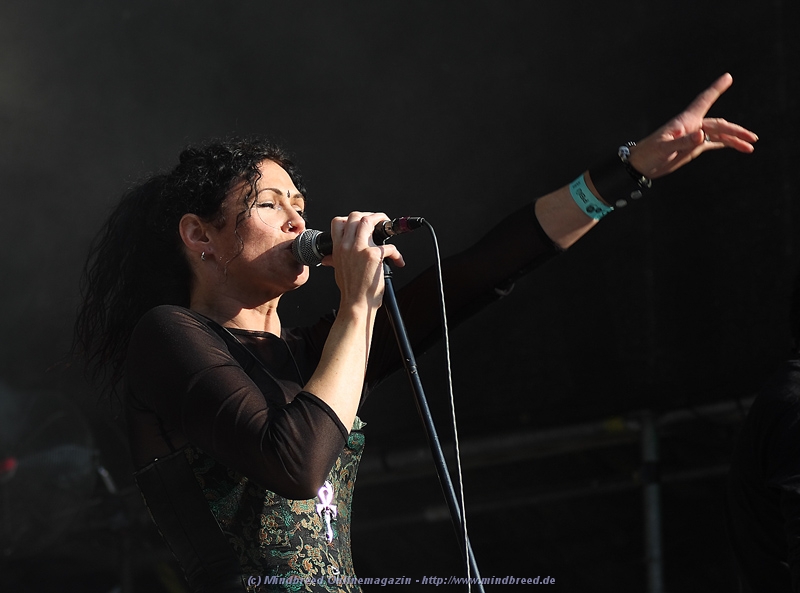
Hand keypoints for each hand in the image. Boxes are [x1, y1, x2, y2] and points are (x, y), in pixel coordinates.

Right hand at [326, 212, 404, 309]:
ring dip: (382, 221)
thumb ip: (334, 260)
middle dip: (369, 215)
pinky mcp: (374, 255)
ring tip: (388, 226)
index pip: (338, 222)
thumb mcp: (337, 271)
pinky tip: (398, 261)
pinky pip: (389, 246)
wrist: (356, 304)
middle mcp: (347, 246)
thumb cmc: (350, 291)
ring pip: (369, 221)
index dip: (351, 218)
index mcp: (338, 248)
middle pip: (355, 217)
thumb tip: (328, 258)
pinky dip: (397, 253)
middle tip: (378, 221)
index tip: (361, 223)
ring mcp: (360, 249)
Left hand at [629, 73, 757, 178]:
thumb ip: (683, 142)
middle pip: (719, 124)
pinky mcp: (693, 148)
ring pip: (719, 134)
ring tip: (750, 147)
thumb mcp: (664, 148)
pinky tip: (738, 147)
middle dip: (736, 130)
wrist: (640, 167)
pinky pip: (714, 143)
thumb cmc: (648, 154)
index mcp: (685, 121)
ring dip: (734, 139)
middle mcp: (692, 127)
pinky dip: (726, 144)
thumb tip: (702, 135)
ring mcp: (694, 137)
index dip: (715, 89)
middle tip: (752, 138)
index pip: (703, 100)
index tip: (728, 77)